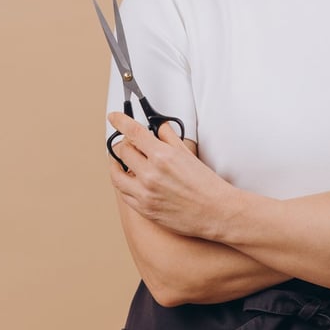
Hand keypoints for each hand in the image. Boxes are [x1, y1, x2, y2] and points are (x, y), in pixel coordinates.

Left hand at [107, 112, 238, 239]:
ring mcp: (145, 193)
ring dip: (117, 165)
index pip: (133, 132)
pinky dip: (124, 183)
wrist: (216, 211)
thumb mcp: (188, 154)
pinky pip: (123, 193)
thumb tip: (159, 127)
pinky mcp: (144, 209)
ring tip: (123, 162)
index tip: (114, 117)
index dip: (120, 121)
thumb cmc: (206, 184)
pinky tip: (131, 180)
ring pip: (116, 173)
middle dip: (125, 144)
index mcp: (162, 156)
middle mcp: (150, 174)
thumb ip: (170, 137)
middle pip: (122, 151)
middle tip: (130, 144)